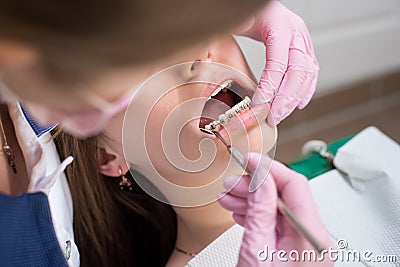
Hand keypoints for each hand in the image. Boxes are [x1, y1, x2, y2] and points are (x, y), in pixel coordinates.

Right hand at [218, 153, 334, 265]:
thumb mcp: (255, 251)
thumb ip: (259, 212)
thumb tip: (259, 178)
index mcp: (312, 236)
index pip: (295, 185)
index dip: (269, 168)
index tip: (249, 160)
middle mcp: (315, 238)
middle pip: (286, 196)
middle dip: (255, 186)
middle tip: (232, 183)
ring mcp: (308, 243)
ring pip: (280, 208)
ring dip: (253, 200)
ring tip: (229, 198)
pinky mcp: (298, 248)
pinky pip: (279, 223)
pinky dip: (259, 215)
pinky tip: (242, 211)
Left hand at [238, 0, 318, 125]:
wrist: (258, 3)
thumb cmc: (245, 11)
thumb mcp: (233, 19)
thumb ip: (226, 32)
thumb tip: (210, 50)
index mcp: (278, 24)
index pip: (278, 61)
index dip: (270, 86)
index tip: (259, 104)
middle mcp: (295, 31)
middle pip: (298, 70)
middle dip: (286, 98)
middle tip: (272, 117)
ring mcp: (302, 39)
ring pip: (307, 73)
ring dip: (295, 98)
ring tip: (280, 115)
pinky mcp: (303, 47)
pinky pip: (311, 71)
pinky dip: (306, 89)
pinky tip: (298, 104)